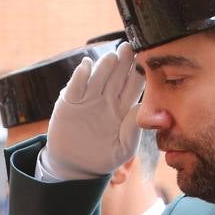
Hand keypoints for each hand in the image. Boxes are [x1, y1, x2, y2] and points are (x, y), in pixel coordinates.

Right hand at [44, 42, 143, 178]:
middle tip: (128, 48)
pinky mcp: (70, 102)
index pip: (133, 86)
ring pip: (97, 77)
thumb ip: (132, 131)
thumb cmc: (103, 158)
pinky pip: (75, 86)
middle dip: (122, 62)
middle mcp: (107, 99)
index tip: (144, 61)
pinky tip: (86, 66)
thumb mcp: (122, 149)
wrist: (75, 166)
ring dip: (104, 66)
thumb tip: (139, 108)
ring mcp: (88, 99)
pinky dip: (79, 76)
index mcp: (123, 108)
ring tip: (111, 57)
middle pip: (116, 76)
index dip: (138, 73)